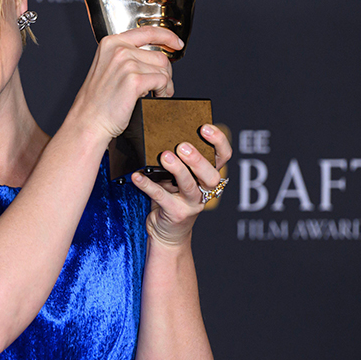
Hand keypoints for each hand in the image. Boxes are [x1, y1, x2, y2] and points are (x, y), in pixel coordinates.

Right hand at [69, 27, 181, 141]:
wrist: (88, 121)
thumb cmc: (97, 101)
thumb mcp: (107, 68)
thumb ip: (126, 56)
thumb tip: (153, 56)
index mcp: (111, 43)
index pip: (147, 31)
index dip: (167, 36)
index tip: (176, 42)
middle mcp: (118, 50)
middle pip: (159, 55)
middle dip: (165, 72)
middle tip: (161, 86)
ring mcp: (126, 64)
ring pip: (163, 69)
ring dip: (165, 84)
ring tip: (156, 94)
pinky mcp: (135, 80)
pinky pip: (162, 81)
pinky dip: (163, 91)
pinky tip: (154, 97)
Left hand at [131, 124, 231, 246]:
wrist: (167, 232)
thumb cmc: (171, 198)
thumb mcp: (178, 178)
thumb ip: (178, 161)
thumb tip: (161, 133)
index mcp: (207, 177)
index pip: (223, 157)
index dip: (218, 142)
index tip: (205, 127)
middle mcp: (204, 191)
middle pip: (211, 175)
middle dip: (198, 159)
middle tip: (183, 146)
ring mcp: (191, 204)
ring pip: (189, 186)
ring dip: (178, 170)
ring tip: (165, 156)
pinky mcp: (175, 214)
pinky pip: (160, 196)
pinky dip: (147, 185)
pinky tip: (137, 176)